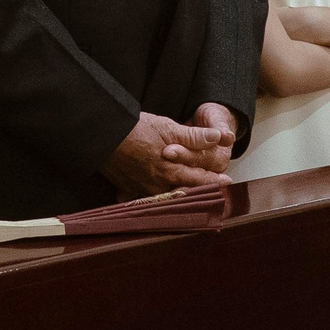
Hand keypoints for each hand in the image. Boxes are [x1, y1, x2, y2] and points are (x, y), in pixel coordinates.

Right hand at [102, 109, 234, 196]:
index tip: (227, 181)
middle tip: (214, 194)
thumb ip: (194, 136)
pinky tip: (155, 200)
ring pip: (166, 198)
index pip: (199, 179)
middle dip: (199, 192)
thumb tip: (219, 138)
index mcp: (171, 171)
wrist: (102, 135)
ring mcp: (142, 190)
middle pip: (185, 192)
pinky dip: (151, 202)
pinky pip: (143, 201)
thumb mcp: (167, 127)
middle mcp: (158, 185)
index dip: (215, 180)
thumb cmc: (135, 129)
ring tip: (188, 195)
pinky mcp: (128, 189)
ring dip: (178, 197)